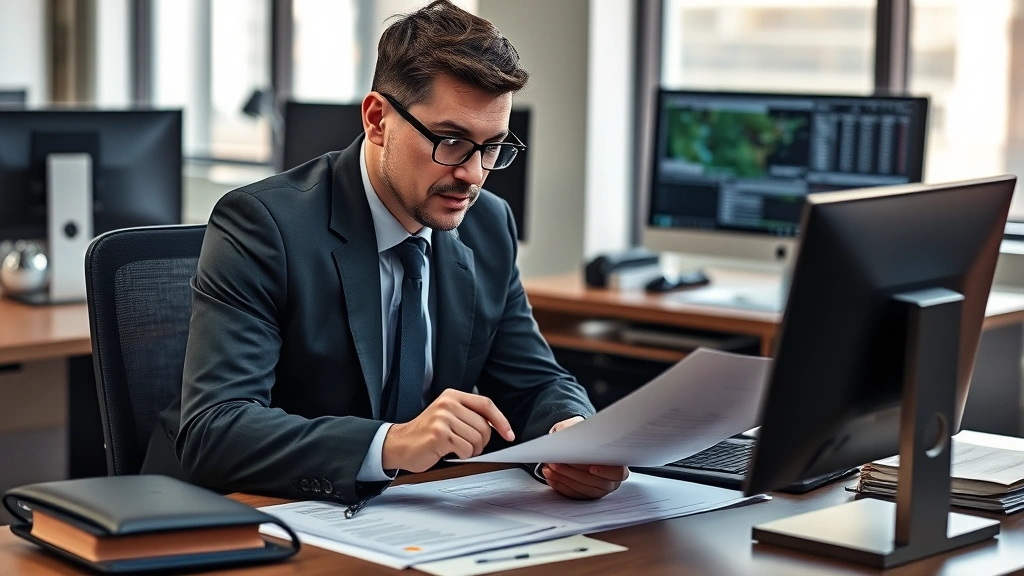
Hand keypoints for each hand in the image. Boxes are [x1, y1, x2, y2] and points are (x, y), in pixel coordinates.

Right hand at [382, 389, 513, 472]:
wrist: (399, 445)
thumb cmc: (425, 434)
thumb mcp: (447, 416)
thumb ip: (468, 416)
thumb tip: (496, 427)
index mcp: (452, 396)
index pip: (486, 404)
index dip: (501, 420)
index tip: (508, 433)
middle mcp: (447, 404)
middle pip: (484, 426)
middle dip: (482, 442)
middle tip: (469, 446)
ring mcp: (443, 418)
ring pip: (476, 439)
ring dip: (471, 450)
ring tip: (456, 448)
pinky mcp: (440, 434)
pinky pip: (465, 449)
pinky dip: (462, 455)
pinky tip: (448, 451)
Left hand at [541, 417, 628, 498]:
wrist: (576, 442)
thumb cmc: (582, 436)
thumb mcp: (579, 429)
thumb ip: (577, 435)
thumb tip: (569, 442)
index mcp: (618, 462)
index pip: (618, 473)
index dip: (605, 472)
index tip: (591, 468)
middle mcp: (611, 480)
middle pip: (596, 483)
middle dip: (574, 473)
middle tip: (558, 463)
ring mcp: (599, 489)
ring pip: (583, 490)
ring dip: (564, 478)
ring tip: (550, 468)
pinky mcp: (585, 495)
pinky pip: (573, 494)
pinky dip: (560, 485)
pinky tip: (550, 475)